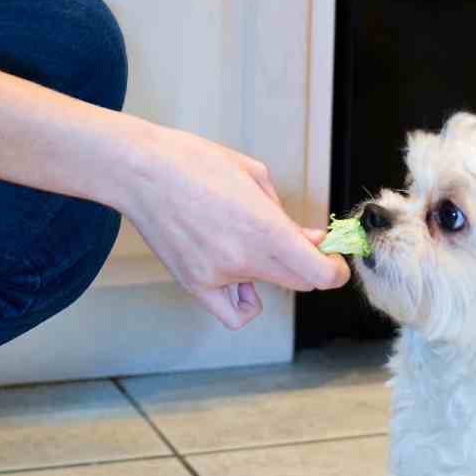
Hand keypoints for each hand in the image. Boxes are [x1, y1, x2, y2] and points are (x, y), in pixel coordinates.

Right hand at [119, 123, 349, 328]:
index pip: (320, 274)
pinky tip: (240, 282)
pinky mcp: (196, 285)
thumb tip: (312, 240)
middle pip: (301, 283)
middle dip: (310, 266)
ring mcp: (219, 276)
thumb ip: (286, 215)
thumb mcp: (254, 175)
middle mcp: (245, 259)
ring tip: (247, 242)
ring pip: (266, 289)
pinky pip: (233, 313)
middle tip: (301, 245)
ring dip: (270, 271)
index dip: (335, 269)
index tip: (333, 257)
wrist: (140, 171)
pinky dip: (244, 303)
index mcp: (265, 228)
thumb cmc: (194, 163)